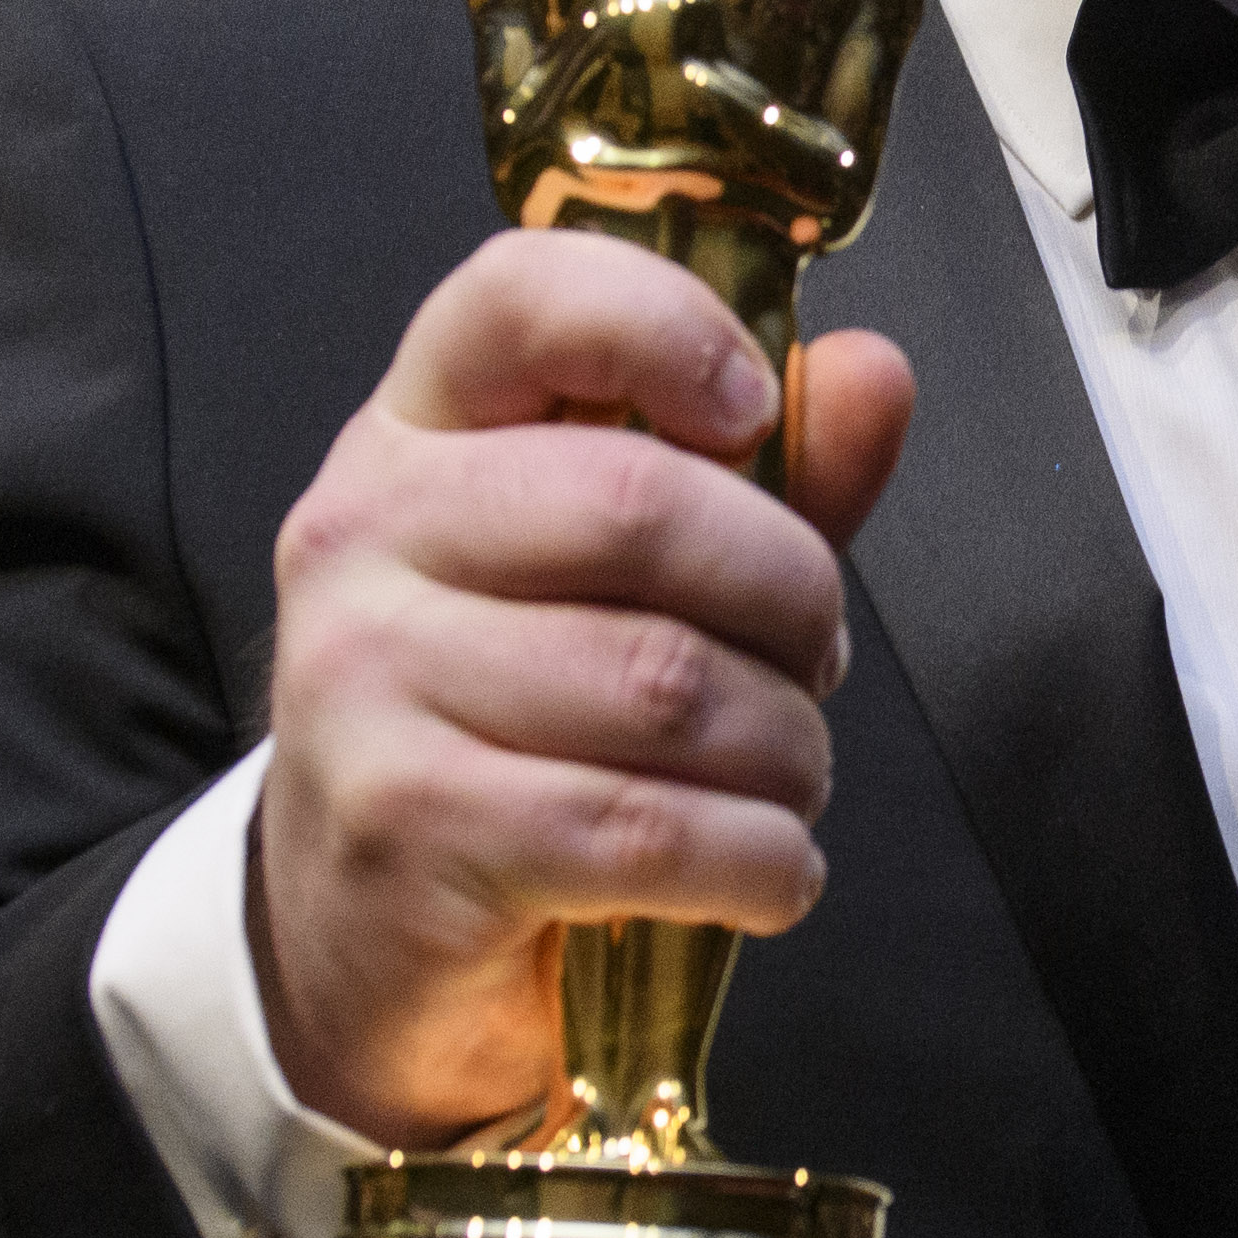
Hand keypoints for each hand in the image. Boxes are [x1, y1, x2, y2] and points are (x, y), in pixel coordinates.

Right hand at [253, 231, 914, 1145]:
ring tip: (786, 782)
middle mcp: (365, 534)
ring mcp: (364, 680)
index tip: (753, 410)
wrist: (364, 938)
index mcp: (416, 434)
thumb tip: (873, 376)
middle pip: (643, 506)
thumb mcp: (630, 587)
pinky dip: (759, 861)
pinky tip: (766, 871)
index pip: (521, 298)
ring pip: (665, 685)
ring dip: (787, 753)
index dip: (666, 326)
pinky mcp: (406, 825)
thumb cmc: (515, 735)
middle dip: (790, 602)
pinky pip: (646, 829)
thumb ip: (758, 483)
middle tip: (811, 664)